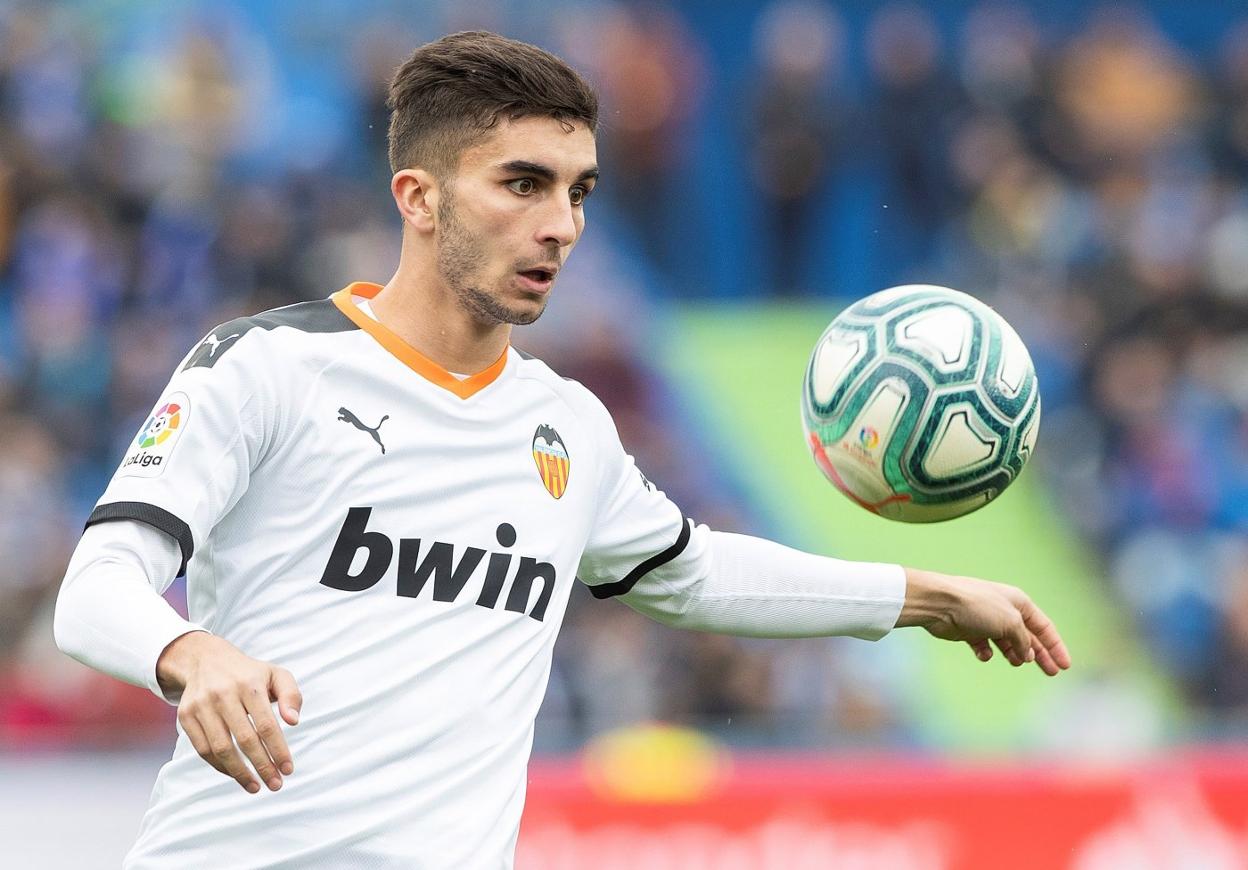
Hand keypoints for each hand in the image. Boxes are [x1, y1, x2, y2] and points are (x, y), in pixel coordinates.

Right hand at [156, 631, 302, 793]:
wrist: (205, 659)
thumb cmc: (249, 673)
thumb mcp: (276, 674)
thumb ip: (291, 695)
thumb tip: (294, 721)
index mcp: (250, 684)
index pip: (267, 725)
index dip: (278, 750)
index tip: (288, 769)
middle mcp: (223, 694)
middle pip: (245, 739)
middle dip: (262, 766)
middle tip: (276, 784)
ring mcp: (202, 706)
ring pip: (221, 749)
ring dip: (240, 773)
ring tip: (256, 786)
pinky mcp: (186, 716)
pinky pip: (203, 749)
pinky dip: (220, 766)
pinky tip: (236, 774)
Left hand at [896, 568, 1071, 675]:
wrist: (940, 604)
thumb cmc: (977, 606)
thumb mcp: (1010, 622)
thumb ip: (1023, 639)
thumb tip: (1026, 653)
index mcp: (1018, 601)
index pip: (1043, 626)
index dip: (1056, 646)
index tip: (1065, 666)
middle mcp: (1003, 609)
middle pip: (1027, 636)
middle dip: (1039, 654)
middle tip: (1051, 673)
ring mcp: (985, 620)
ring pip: (1006, 642)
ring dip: (1013, 654)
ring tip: (1016, 662)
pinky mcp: (968, 630)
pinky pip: (983, 645)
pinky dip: (986, 652)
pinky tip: (984, 654)